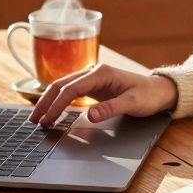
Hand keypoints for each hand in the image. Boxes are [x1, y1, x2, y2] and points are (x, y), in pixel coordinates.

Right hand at [27, 63, 177, 125]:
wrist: (158, 90)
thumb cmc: (147, 95)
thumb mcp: (132, 104)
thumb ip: (111, 109)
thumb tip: (89, 115)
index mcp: (101, 73)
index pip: (71, 89)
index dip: (56, 105)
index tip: (47, 120)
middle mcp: (93, 72)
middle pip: (61, 85)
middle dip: (45, 102)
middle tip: (34, 120)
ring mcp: (91, 78)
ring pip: (63, 87)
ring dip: (49, 101)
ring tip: (38, 117)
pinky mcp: (92, 85)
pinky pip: (70, 92)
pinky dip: (58, 101)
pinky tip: (51, 111)